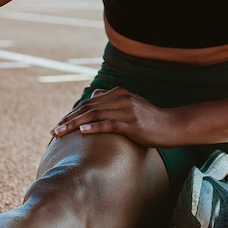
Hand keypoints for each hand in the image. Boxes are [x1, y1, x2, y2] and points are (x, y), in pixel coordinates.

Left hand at [51, 87, 180, 148]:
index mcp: (119, 93)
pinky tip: (82, 132)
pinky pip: (110, 124)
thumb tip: (95, 95)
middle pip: (88, 108)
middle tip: (53, 131)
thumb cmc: (151, 119)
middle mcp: (121, 98)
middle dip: (68, 120)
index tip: (58, 125)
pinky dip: (94, 127)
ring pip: (94, 115)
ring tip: (60, 133)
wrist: (174, 125)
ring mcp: (127, 110)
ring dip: (74, 125)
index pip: (89, 103)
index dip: (72, 114)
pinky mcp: (133, 124)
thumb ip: (113, 100)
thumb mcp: (131, 104)